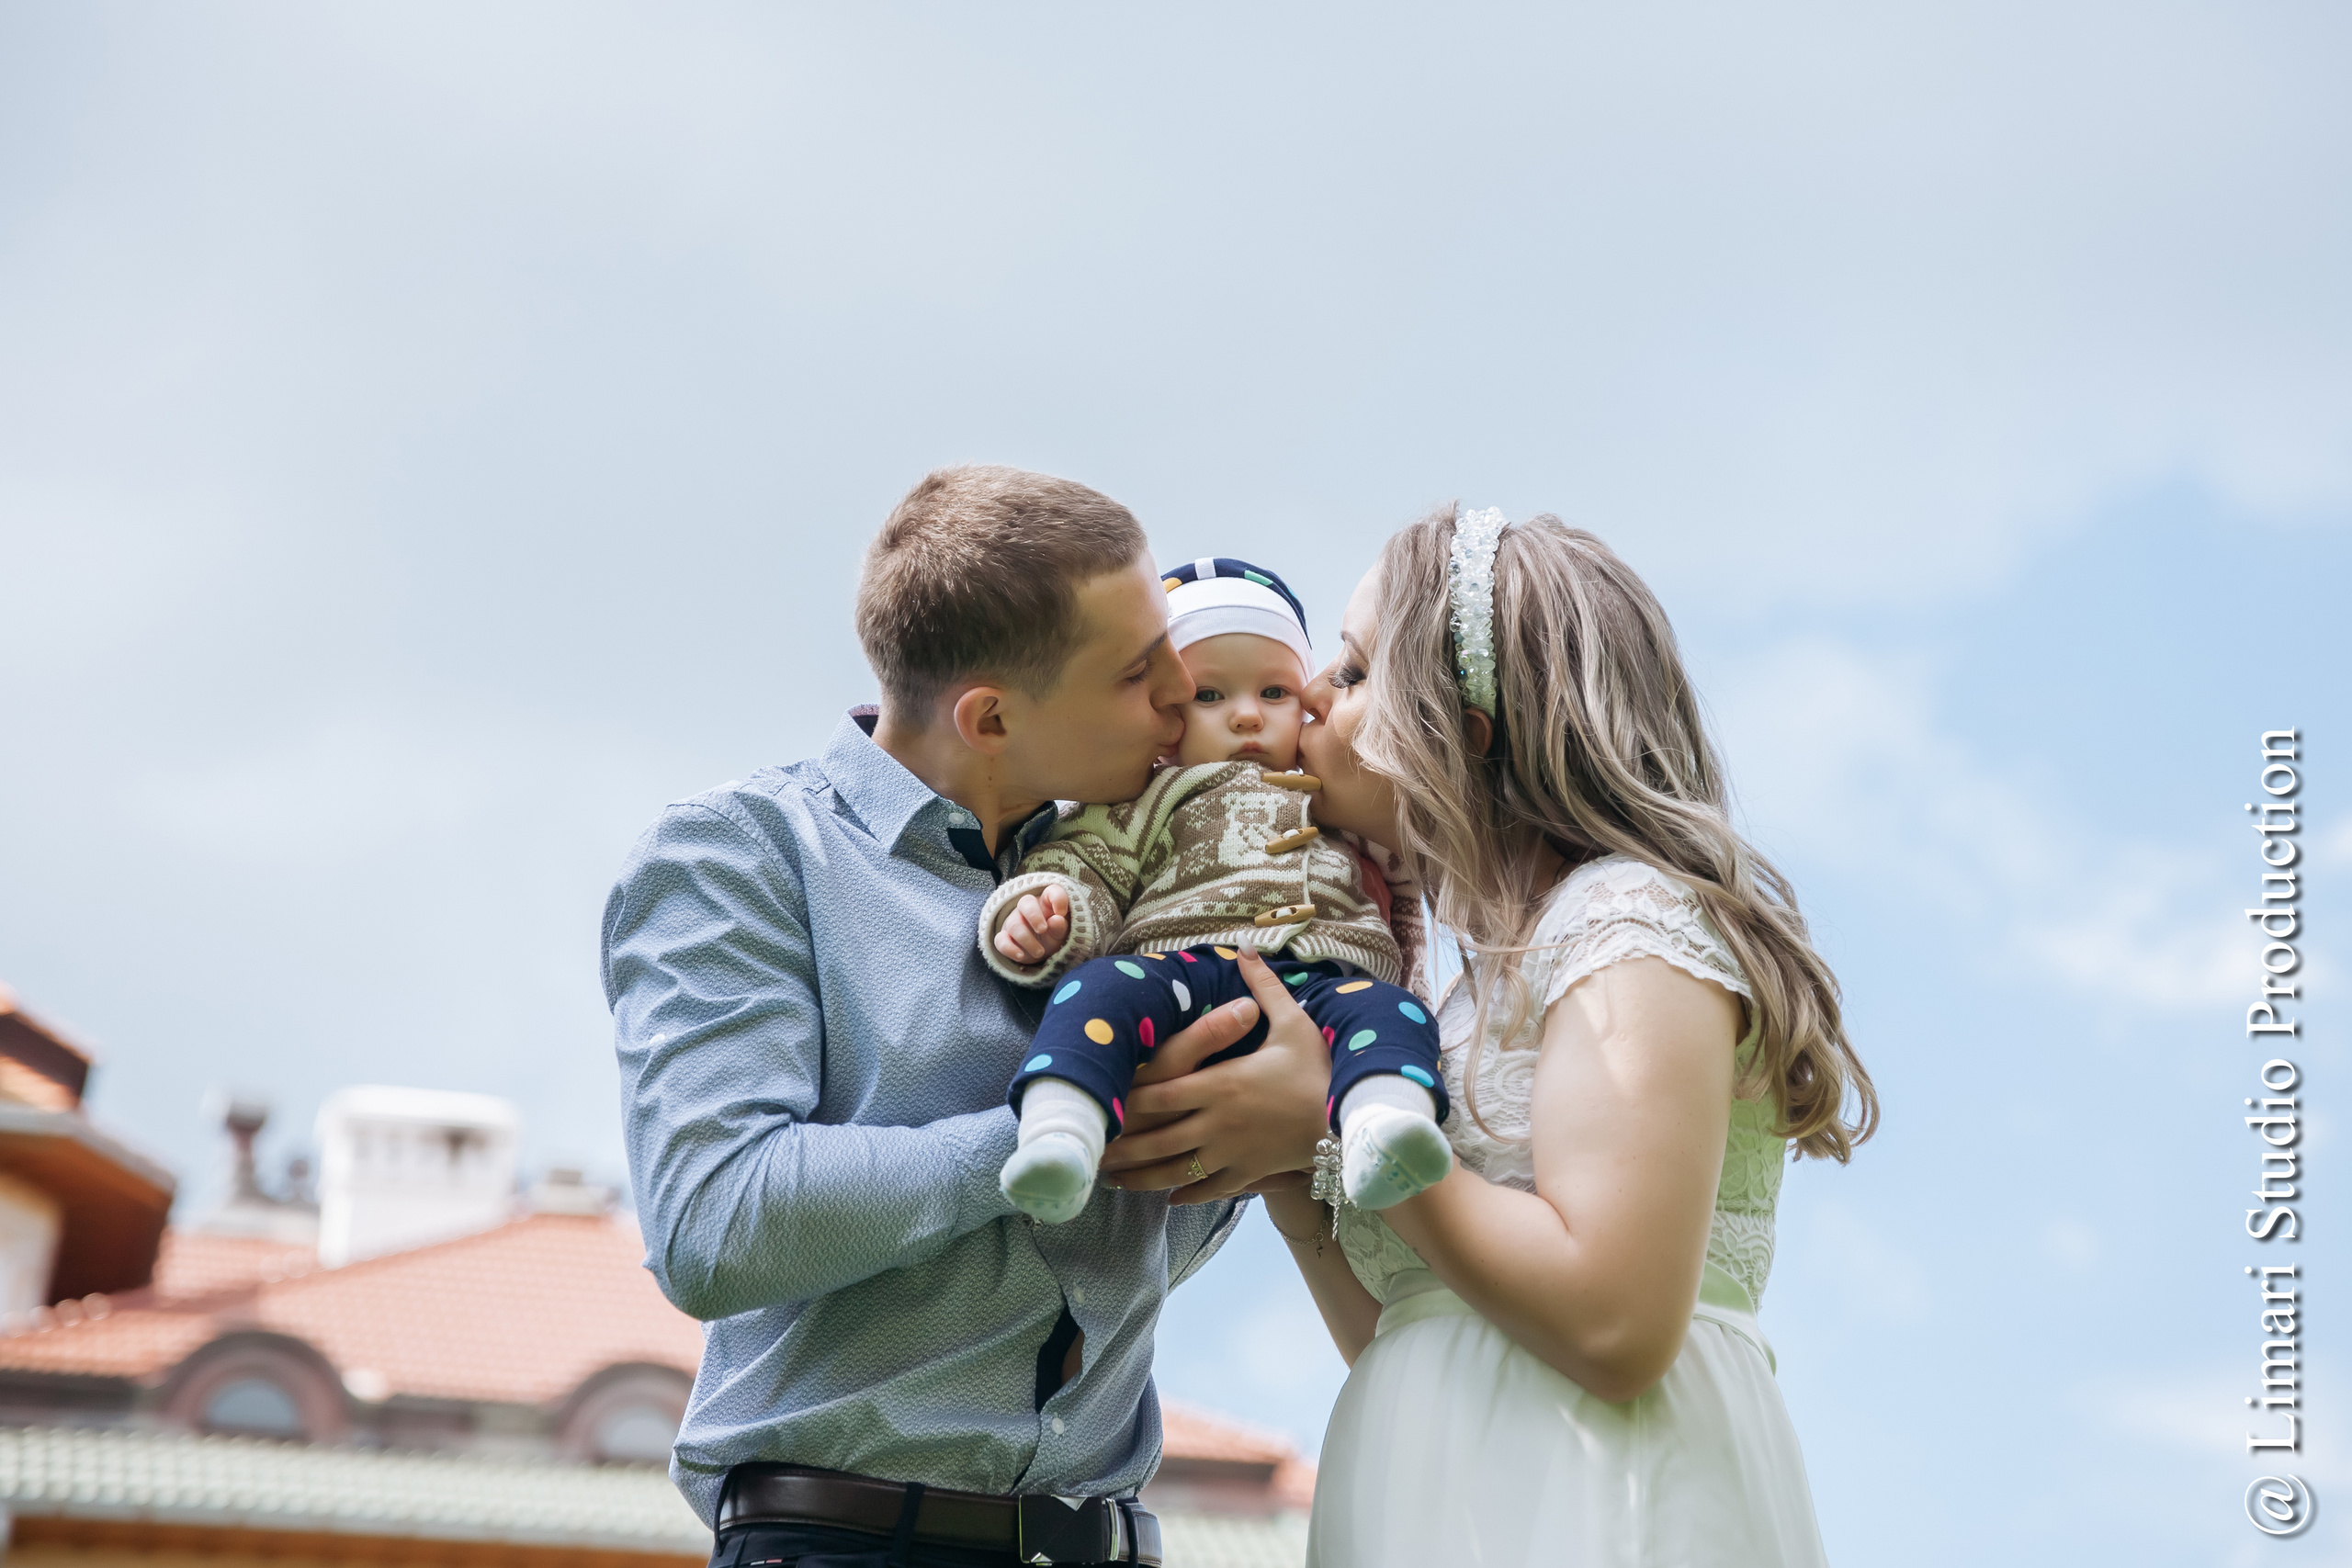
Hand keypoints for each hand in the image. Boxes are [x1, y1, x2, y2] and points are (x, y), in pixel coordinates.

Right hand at [993, 884, 1071, 965]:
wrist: (1041, 951)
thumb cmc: (1053, 935)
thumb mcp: (1061, 932)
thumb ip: (1061, 926)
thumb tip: (1056, 919)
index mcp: (1047, 903)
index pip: (1052, 891)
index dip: (1057, 899)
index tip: (1062, 913)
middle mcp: (1028, 909)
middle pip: (1025, 902)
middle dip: (1034, 916)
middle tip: (1042, 930)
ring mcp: (1014, 921)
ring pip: (1014, 925)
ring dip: (1027, 940)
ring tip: (1039, 952)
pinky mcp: (1004, 937)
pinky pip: (1000, 940)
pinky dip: (1009, 949)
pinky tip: (1020, 956)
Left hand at [1099, 947, 1330, 1203]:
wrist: (1350, 1122)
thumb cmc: (1319, 1071)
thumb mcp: (1294, 1023)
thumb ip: (1264, 988)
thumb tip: (1245, 948)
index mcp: (1220, 1085)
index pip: (1159, 1096)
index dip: (1127, 1104)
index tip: (1103, 1108)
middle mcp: (1217, 1123)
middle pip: (1158, 1140)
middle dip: (1123, 1149)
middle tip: (1091, 1155)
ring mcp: (1231, 1153)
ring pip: (1176, 1171)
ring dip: (1143, 1178)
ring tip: (1115, 1181)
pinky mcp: (1248, 1174)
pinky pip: (1211, 1188)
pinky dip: (1187, 1194)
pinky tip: (1170, 1199)